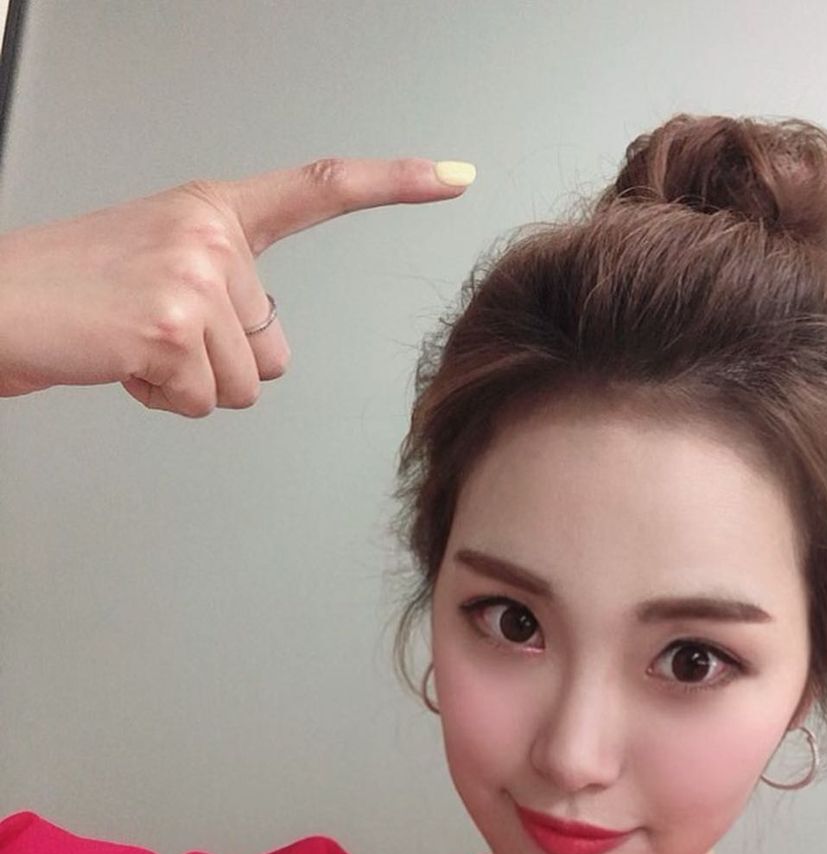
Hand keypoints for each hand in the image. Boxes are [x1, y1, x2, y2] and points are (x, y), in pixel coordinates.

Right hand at [0, 156, 473, 414]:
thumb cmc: (70, 293)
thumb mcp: (161, 273)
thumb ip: (231, 298)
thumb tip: (272, 356)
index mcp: (211, 210)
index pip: (319, 189)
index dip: (394, 183)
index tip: (454, 176)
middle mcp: (210, 233)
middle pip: (275, 346)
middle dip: (219, 361)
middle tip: (148, 331)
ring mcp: (194, 276)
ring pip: (246, 384)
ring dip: (188, 385)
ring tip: (129, 344)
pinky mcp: (172, 327)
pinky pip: (206, 402)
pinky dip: (162, 399)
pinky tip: (120, 361)